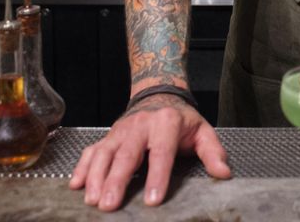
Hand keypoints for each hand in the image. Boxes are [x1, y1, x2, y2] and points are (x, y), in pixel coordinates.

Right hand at [69, 95, 231, 211]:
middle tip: (110, 205)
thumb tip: (223, 173)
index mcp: (166, 123)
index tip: (153, 199)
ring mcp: (120, 131)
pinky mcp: (108, 136)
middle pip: (127, 155)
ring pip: (105, 153)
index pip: (161, 152)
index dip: (157, 176)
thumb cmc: (180, 119)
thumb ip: (213, 152)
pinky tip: (76, 185)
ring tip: (93, 200)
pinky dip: (82, 167)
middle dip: (117, 181)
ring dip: (96, 177)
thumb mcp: (202, 131)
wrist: (158, 93)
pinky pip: (92, 151)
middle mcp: (140, 125)